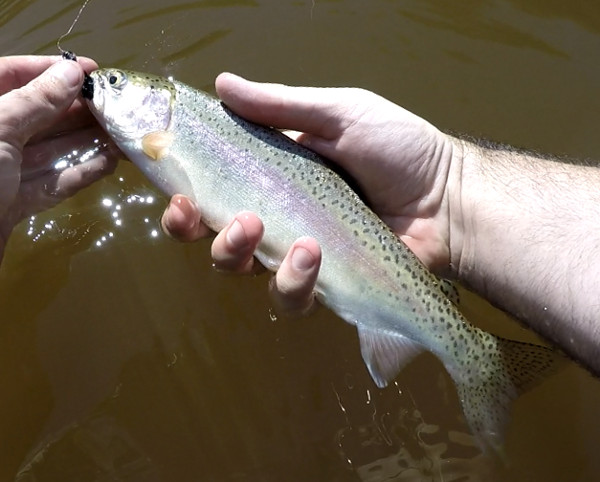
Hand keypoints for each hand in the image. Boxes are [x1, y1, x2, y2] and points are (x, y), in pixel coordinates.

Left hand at [0, 56, 117, 261]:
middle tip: (117, 104)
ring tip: (124, 132)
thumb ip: (36, 101)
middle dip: (78, 108)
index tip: (91, 70)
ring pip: (51, 149)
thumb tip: (72, 73)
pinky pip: (55, 182)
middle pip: (38, 114)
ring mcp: (3, 172)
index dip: (51, 69)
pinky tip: (111, 161)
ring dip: (89, 141)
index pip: (12, 75)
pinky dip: (83, 171)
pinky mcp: (17, 202)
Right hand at [161, 73, 456, 314]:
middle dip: (202, 232)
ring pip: (244, 272)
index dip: (185, 195)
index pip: (214, 189)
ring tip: (272, 233)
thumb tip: (222, 84)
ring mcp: (300, 255)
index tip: (175, 190)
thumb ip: (281, 104)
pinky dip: (293, 280)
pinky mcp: (324, 285)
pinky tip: (314, 256)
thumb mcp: (340, 112)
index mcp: (275, 177)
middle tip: (223, 215)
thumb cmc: (400, 149)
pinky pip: (290, 296)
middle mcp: (279, 218)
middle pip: (216, 237)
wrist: (450, 198)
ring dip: (240, 256)